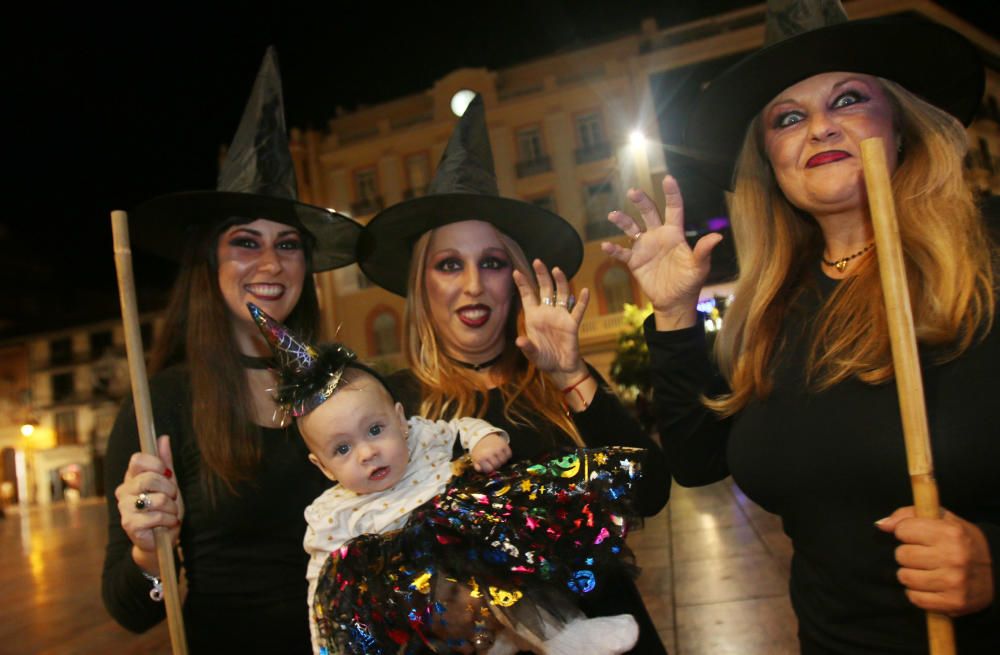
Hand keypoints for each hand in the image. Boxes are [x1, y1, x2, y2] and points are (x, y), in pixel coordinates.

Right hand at [115, 435, 182, 573]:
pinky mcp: (129, 524)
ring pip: (156, 499)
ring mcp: (124, 508)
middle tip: (172, 497)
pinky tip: (166, 523)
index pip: (138, 459)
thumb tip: (162, 438)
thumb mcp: (169, 483)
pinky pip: (156, 516)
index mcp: (132, 477)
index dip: (157, 465)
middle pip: (148, 478)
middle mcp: (123, 490)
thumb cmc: (165, 508)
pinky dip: (168, 520)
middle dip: (169, 489)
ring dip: (171, 507)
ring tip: (170, 512)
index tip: (167, 474)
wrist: (162, 538)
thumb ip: (165, 461)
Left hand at [470, 434, 511, 472]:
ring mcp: (497, 448)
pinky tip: (502, 453)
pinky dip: (507, 455)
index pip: (489, 469)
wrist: (483, 436)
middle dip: (496, 465)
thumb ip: (477, 467)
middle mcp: (489, 453)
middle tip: (494, 461)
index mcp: (481, 457)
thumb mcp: (475, 458)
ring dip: (502, 460)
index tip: (489, 466)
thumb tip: (482, 470)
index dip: (490, 469)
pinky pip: (509, 454)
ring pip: (504, 460)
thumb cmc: (479, 450)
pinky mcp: (503, 444)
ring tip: (497, 457)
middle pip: (497, 465)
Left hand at [513, 259, 589, 381]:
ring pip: (562, 294)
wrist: (560, 367)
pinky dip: (583, 301)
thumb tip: (519, 341)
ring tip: (557, 270)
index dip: (522, 284)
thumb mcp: (532, 354)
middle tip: (537, 261)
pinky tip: (585, 291)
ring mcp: (561, 316)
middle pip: (545, 289)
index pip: (528, 296)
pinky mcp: (573, 324)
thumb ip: (527, 347)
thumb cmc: (544, 359)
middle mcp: (547, 312)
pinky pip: (579, 311)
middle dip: (541, 275)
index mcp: (534, 316)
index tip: (516, 271)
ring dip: (560, 282)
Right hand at [600, 176, 723, 328]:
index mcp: (674, 233)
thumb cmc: (689, 283)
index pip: (673, 209)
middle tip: (633, 192)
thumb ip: (703, 251)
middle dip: (641, 201)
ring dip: (622, 220)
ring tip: (613, 215)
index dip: (671, 193)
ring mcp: (644, 247)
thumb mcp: (699, 267)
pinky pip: (622, 252)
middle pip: (649, 212)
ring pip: (631, 228)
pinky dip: (614, 249)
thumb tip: (717, 236)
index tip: (668, 178)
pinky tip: (606, 246)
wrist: (674, 302)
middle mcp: (658, 236)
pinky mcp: (634, 261)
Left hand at [876, 506, 993, 615]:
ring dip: (910, 574)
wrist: (997, 571)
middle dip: (907, 554)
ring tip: (925, 570)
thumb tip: (881, 525)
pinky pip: (915, 598)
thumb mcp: (942, 519)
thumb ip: (908, 515)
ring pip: (905, 577)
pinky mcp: (953, 603)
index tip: (916, 536)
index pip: (904, 530)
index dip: (906, 532)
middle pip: (902, 555)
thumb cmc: (963, 541)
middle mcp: (953, 557)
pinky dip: (917, 592)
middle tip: (922, 555)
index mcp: (950, 533)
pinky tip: (930, 585)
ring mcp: (953, 582)